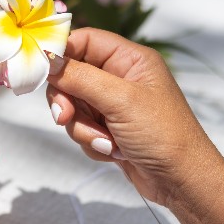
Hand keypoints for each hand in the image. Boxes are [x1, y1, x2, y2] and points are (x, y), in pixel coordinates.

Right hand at [46, 28, 223, 206]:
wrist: (182, 182)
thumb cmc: (164, 135)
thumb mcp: (121, 101)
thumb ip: (81, 78)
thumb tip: (47, 60)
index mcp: (131, 59)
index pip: (84, 41)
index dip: (60, 53)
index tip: (40, 69)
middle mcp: (121, 77)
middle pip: (71, 75)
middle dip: (68, 100)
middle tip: (65, 117)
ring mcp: (114, 104)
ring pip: (73, 106)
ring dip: (82, 127)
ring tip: (107, 142)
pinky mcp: (108, 128)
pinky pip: (81, 128)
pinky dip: (91, 141)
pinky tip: (113, 152)